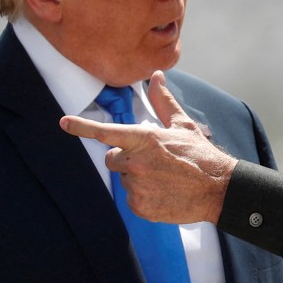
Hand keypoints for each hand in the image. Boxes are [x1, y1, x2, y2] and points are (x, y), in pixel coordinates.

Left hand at [59, 70, 237, 223]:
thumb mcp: (183, 124)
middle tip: (153, 162)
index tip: (64, 122)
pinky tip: (163, 192)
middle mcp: (136, 163)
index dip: (82, 127)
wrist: (217, 189)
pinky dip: (143, 196)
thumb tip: (156, 76)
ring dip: (137, 178)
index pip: (106, 132)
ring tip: (163, 178)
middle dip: (126, 158)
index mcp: (144, 139)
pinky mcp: (140, 206)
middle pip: (112, 158)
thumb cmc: (200, 155)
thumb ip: (163, 101)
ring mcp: (137, 186)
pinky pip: (131, 199)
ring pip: (123, 179)